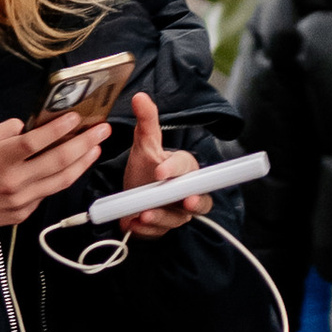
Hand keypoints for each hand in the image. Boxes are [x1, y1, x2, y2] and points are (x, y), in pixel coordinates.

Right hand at [0, 111, 110, 245]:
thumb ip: (2, 132)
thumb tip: (25, 126)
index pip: (35, 142)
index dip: (59, 129)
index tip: (76, 117)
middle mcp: (12, 182)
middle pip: (57, 161)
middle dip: (84, 143)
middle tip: (102, 130)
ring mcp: (19, 201)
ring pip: (61, 181)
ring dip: (82, 162)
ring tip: (96, 147)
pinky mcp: (22, 215)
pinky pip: (46, 193)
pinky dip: (60, 178)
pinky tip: (71, 166)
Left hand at [116, 89, 210, 236]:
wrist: (132, 196)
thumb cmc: (145, 170)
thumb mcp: (144, 145)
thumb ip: (147, 123)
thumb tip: (140, 97)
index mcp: (185, 169)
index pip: (187, 167)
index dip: (176, 168)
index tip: (160, 170)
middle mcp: (188, 193)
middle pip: (200, 200)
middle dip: (193, 201)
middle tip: (184, 201)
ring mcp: (177, 214)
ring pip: (177, 219)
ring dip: (161, 218)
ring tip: (142, 215)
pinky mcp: (163, 230)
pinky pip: (159, 233)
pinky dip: (145, 231)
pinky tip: (131, 225)